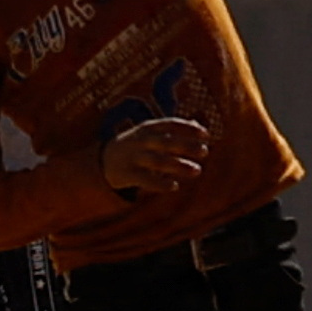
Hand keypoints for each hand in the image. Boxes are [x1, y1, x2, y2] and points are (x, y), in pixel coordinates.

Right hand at [94, 114, 212, 198]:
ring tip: (197, 171)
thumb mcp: (151, 133)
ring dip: (178, 165)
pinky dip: (159, 183)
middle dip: (186, 145)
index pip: (170, 124)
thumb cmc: (137, 145)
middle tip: (205, 151)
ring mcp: (134, 157)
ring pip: (158, 161)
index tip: (206, 135)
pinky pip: (145, 179)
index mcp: (148, 128)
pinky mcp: (128, 174)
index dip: (188, 128)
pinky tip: (174, 186)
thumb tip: (200, 127)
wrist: (104, 159)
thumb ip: (174, 130)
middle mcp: (141, 141)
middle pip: (166, 142)